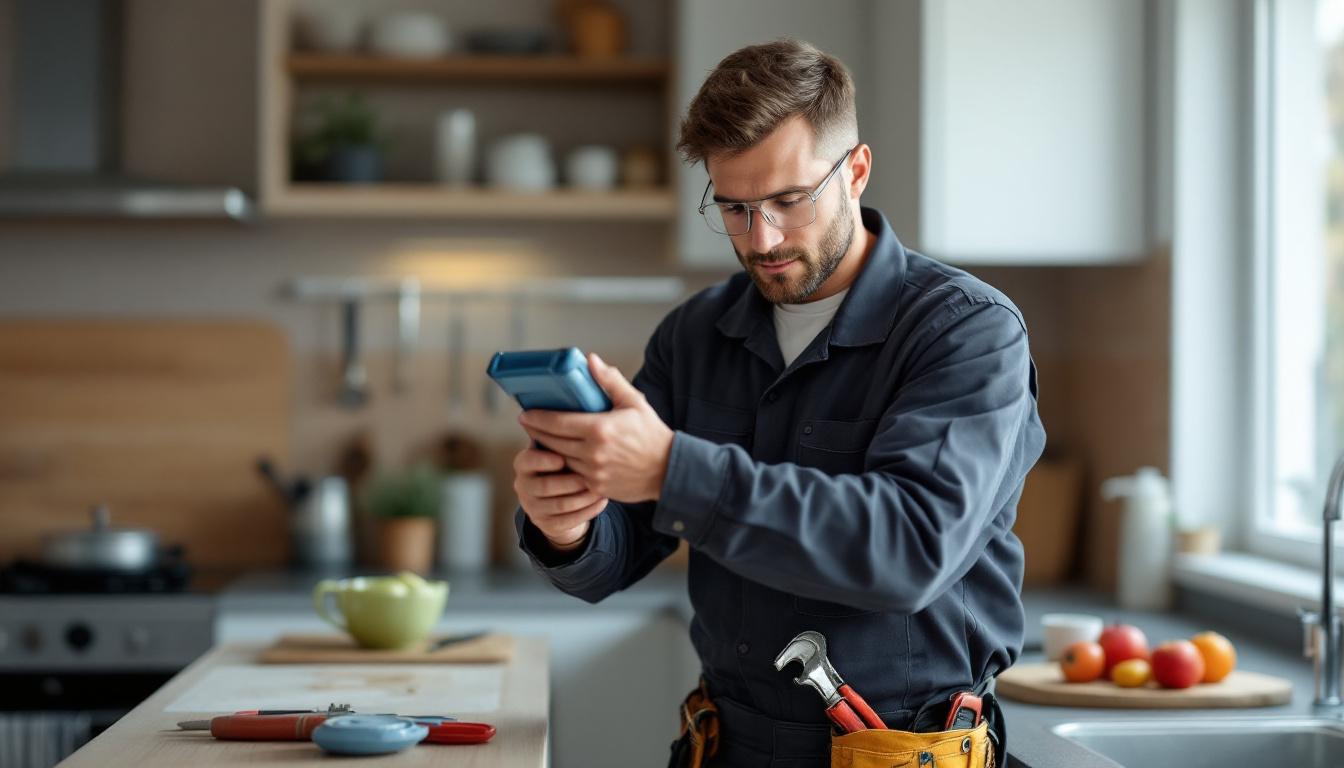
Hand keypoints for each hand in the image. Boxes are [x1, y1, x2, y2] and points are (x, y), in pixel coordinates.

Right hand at [512, 447, 607, 550]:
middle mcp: (523, 486)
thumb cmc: (562, 465)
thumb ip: (561, 438)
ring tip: (601, 488)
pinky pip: (570, 520)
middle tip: (588, 476)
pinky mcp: (547, 524)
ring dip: (583, 497)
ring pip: (560, 505)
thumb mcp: (556, 449)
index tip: (562, 458)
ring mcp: (533, 508)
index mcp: (523, 464)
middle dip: (569, 482)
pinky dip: (588, 510)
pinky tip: (602, 500)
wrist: (558, 498)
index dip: (544, 460)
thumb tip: (575, 418)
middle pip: (544, 486)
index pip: (528, 460)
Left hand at [518, 353, 674, 502]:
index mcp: (600, 428)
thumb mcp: (634, 402)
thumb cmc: (651, 434)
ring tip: (539, 436)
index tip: (525, 413)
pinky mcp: (595, 487)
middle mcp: (593, 452)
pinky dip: (562, 464)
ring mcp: (593, 472)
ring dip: (547, 448)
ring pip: (559, 458)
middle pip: (553, 441)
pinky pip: (571, 474)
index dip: (538, 417)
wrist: (667, 471)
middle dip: (536, 431)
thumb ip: (610, 380)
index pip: (558, 422)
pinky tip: (557, 455)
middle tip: (527, 422)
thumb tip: (590, 360)